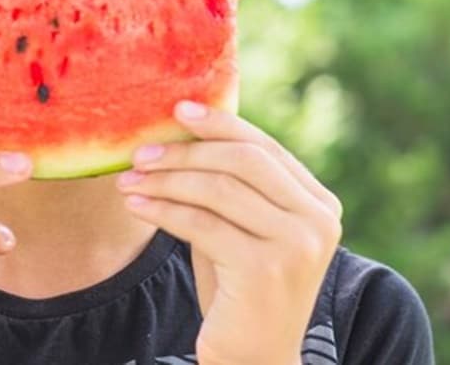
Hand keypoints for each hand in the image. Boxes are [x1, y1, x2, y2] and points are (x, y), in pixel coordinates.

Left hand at [116, 101, 341, 364]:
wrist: (254, 359)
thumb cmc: (240, 290)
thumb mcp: (240, 229)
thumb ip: (227, 186)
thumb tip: (182, 130)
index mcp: (320, 203)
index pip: (264, 147)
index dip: (220, 124)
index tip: (178, 110)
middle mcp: (319, 220)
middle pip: (243, 160)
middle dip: (186, 151)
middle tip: (140, 152)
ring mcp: (297, 245)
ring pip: (219, 189)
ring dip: (166, 180)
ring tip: (129, 180)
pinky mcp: (265, 270)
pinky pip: (202, 224)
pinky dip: (163, 210)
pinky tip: (136, 205)